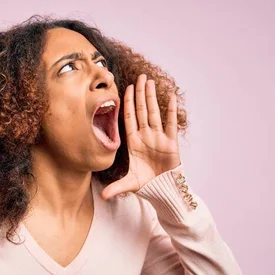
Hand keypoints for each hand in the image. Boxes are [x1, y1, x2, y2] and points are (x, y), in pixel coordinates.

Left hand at [101, 74, 181, 200]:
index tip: (126, 89)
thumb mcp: (129, 184)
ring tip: (150, 81)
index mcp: (134, 142)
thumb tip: (103, 197)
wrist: (164, 190)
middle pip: (142, 111)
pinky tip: (171, 96)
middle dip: (140, 94)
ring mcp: (158, 138)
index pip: (130, 118)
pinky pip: (170, 123)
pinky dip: (171, 110)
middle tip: (139, 77)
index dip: (128, 104)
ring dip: (152, 97)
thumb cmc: (146, 184)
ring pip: (154, 112)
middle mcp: (145, 137)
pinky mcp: (171, 142)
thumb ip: (116, 188)